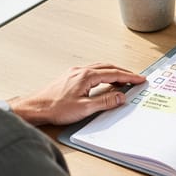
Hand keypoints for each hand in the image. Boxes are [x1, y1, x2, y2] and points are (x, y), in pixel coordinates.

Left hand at [7, 63, 145, 125]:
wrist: (35, 108)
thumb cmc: (55, 108)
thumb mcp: (84, 108)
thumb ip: (105, 102)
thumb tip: (121, 97)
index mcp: (86, 76)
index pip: (114, 73)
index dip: (129, 76)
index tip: (140, 79)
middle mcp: (81, 70)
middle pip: (108, 67)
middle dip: (123, 73)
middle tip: (135, 79)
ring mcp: (74, 72)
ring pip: (99, 68)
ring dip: (113, 73)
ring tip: (122, 81)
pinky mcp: (69, 77)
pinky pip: (92, 71)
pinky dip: (103, 74)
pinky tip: (103, 82)